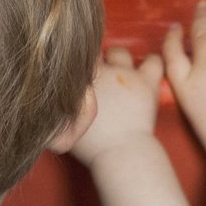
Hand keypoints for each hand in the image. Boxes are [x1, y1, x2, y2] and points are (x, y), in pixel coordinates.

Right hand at [71, 48, 162, 168]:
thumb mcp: (64, 122)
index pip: (74, 56)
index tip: (78, 69)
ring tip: (118, 69)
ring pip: (120, 53)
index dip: (76, 61)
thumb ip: (60, 104)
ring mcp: (124, 75)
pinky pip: (153, 61)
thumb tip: (53, 98)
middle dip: (94, 59)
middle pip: (94, 52)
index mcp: (79, 79)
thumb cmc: (92, 144)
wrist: (120, 153)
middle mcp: (101, 72)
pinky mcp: (146, 82)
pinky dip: (150, 62)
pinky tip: (146, 68)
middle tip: (96, 72)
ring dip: (118, 59)